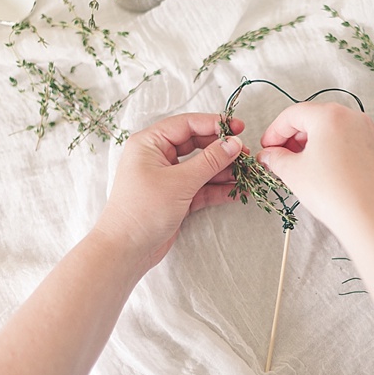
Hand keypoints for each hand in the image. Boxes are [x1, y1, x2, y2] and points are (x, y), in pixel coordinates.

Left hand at [94, 112, 245, 273]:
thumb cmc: (144, 210)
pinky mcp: (175, 199)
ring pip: (201, 169)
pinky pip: (200, 189)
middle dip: (221, 150)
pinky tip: (236, 191)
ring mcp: (167, 179)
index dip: (214, 124)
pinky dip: (217, 190)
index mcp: (150, 143)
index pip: (186, 125)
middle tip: (245, 154)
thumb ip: (209, 161)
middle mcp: (158, 157)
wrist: (126, 250)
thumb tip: (233, 144)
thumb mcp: (180, 182)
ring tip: (247, 174)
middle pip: (196, 146)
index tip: (238, 128)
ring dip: (223, 172)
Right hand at [257, 102, 373, 243]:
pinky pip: (352, 145)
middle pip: (315, 120)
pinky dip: (336, 153)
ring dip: (315, 146)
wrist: (370, 218)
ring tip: (304, 168)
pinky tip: (329, 174)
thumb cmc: (333, 193)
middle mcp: (353, 117)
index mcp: (329, 115)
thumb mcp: (294, 174)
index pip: (293, 115)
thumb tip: (268, 155)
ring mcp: (370, 133)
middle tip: (282, 158)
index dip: (274, 131)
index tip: (267, 148)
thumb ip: (276, 159)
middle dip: (295, 138)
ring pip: (335, 132)